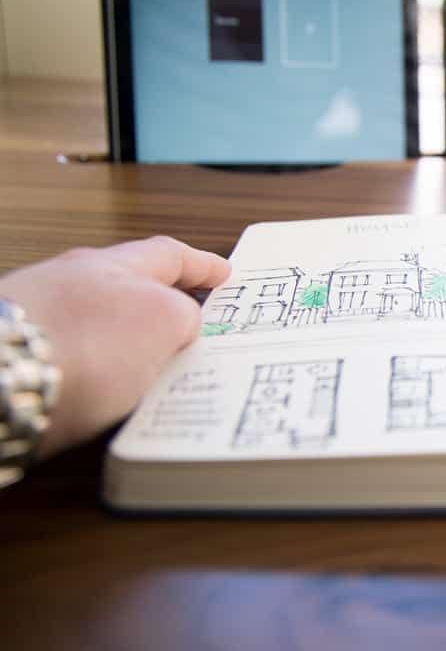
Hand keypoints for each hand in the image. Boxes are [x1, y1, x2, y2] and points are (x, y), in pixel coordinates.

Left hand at [0, 237, 229, 457]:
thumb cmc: (82, 345)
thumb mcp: (164, 322)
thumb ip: (182, 316)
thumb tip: (177, 326)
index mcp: (109, 262)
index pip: (167, 255)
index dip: (200, 266)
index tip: (220, 272)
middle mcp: (67, 281)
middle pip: (126, 287)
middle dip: (159, 305)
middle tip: (191, 325)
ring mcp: (37, 318)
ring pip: (96, 323)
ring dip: (124, 343)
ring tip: (151, 374)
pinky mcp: (18, 359)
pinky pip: (72, 359)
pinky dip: (94, 370)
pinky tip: (103, 395)